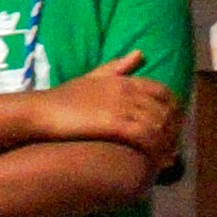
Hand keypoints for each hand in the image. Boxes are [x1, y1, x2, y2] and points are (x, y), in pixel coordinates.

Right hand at [34, 58, 184, 174]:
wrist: (42, 112)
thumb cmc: (64, 98)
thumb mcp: (94, 76)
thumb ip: (118, 66)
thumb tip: (139, 53)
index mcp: (125, 80)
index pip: (164, 91)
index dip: (174, 111)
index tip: (174, 128)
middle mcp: (128, 91)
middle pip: (167, 110)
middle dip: (174, 132)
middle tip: (173, 149)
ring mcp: (123, 107)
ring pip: (160, 125)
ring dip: (167, 145)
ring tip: (166, 160)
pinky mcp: (116, 124)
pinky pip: (147, 136)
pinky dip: (156, 151)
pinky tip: (155, 163)